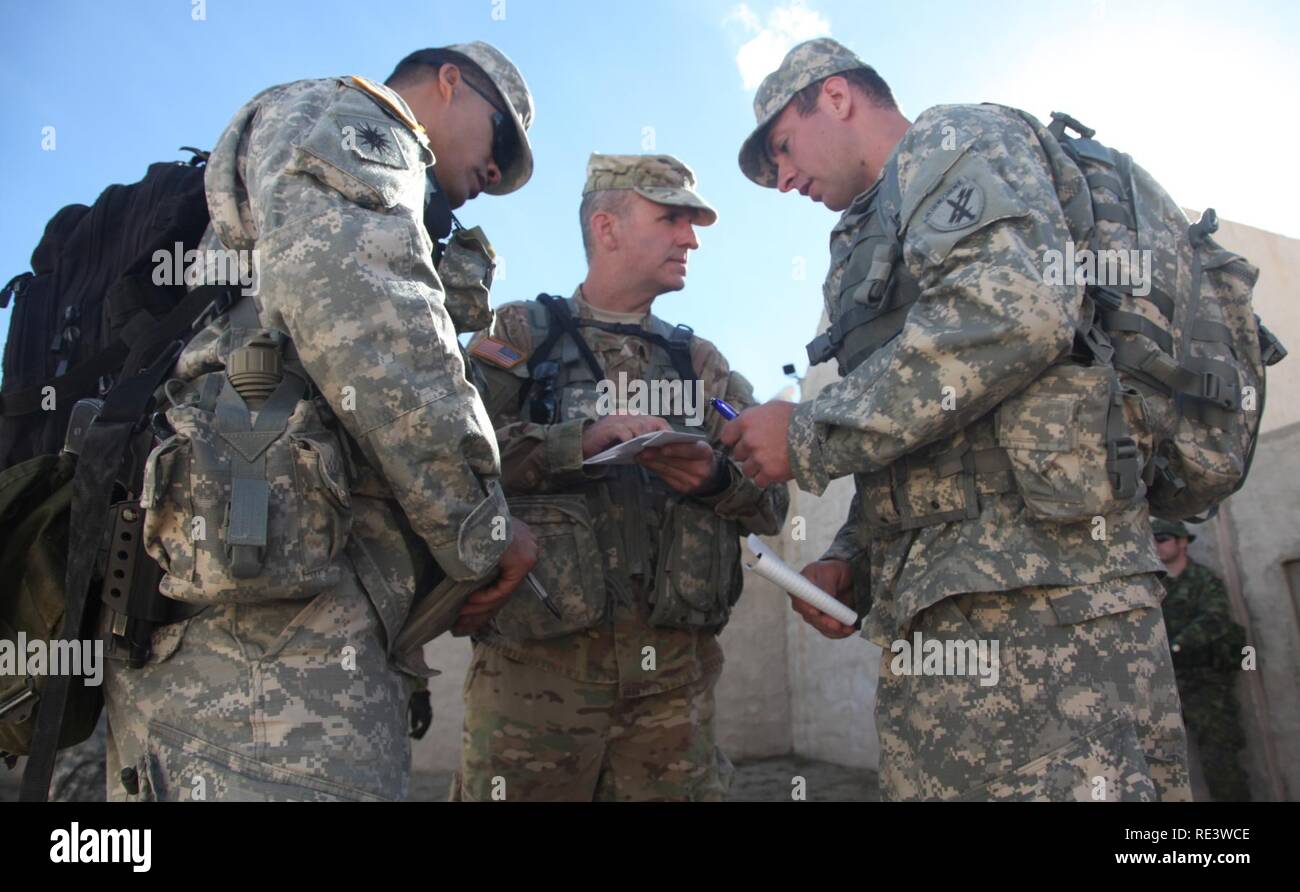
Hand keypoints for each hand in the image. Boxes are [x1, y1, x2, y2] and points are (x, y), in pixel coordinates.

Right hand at [452, 519, 537, 636]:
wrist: (466, 515)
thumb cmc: (466, 523)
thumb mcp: (478, 537)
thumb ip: (486, 553)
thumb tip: (478, 575)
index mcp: (521, 535)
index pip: (509, 570)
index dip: (489, 588)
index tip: (471, 597)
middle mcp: (529, 544)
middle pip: (508, 581)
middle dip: (486, 600)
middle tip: (465, 611)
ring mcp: (529, 553)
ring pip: (505, 588)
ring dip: (482, 603)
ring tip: (463, 610)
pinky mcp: (523, 563)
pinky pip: (504, 589)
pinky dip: (486, 597)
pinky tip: (470, 601)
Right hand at [581, 414, 670, 457]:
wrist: (581, 445)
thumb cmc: (605, 445)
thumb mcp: (625, 441)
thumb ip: (639, 441)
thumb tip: (658, 449)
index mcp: (632, 417)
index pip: (655, 420)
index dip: (666, 431)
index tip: (673, 443)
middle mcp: (626, 415)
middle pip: (650, 422)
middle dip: (659, 436)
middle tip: (665, 448)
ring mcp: (617, 420)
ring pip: (639, 426)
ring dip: (646, 438)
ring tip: (651, 449)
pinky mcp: (608, 427)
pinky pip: (623, 432)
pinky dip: (630, 440)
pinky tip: (633, 449)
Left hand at [637, 441, 720, 494]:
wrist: (711, 476)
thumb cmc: (699, 456)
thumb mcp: (697, 446)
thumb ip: (681, 443)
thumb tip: (657, 440)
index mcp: (705, 454)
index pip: (690, 450)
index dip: (675, 448)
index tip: (660, 446)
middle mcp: (701, 470)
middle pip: (674, 461)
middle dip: (656, 454)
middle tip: (641, 449)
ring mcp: (692, 482)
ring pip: (667, 470)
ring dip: (651, 462)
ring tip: (639, 455)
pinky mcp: (684, 490)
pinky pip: (665, 477)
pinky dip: (654, 470)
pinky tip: (646, 464)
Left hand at [719, 400, 795, 486]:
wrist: (817, 432)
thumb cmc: (795, 417)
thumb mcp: (771, 408)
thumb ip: (753, 417)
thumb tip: (739, 424)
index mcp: (746, 421)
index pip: (726, 436)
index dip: (734, 439)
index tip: (741, 441)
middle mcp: (749, 440)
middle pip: (737, 454)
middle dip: (749, 453)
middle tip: (765, 449)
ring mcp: (758, 458)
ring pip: (747, 469)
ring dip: (757, 467)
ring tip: (772, 459)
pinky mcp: (769, 472)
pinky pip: (759, 481)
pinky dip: (767, 478)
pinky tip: (777, 468)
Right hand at [791, 559, 856, 638]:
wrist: (845, 579)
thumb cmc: (833, 572)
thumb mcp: (830, 572)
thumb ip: (826, 584)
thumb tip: (826, 595)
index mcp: (800, 587)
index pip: (798, 599)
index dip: (806, 606)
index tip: (816, 611)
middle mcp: (803, 604)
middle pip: (809, 617)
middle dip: (824, 622)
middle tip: (836, 623)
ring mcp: (813, 616)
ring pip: (821, 627)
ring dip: (835, 629)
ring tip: (848, 626)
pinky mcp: (824, 624)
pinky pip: (830, 632)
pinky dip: (841, 632)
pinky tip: (849, 628)